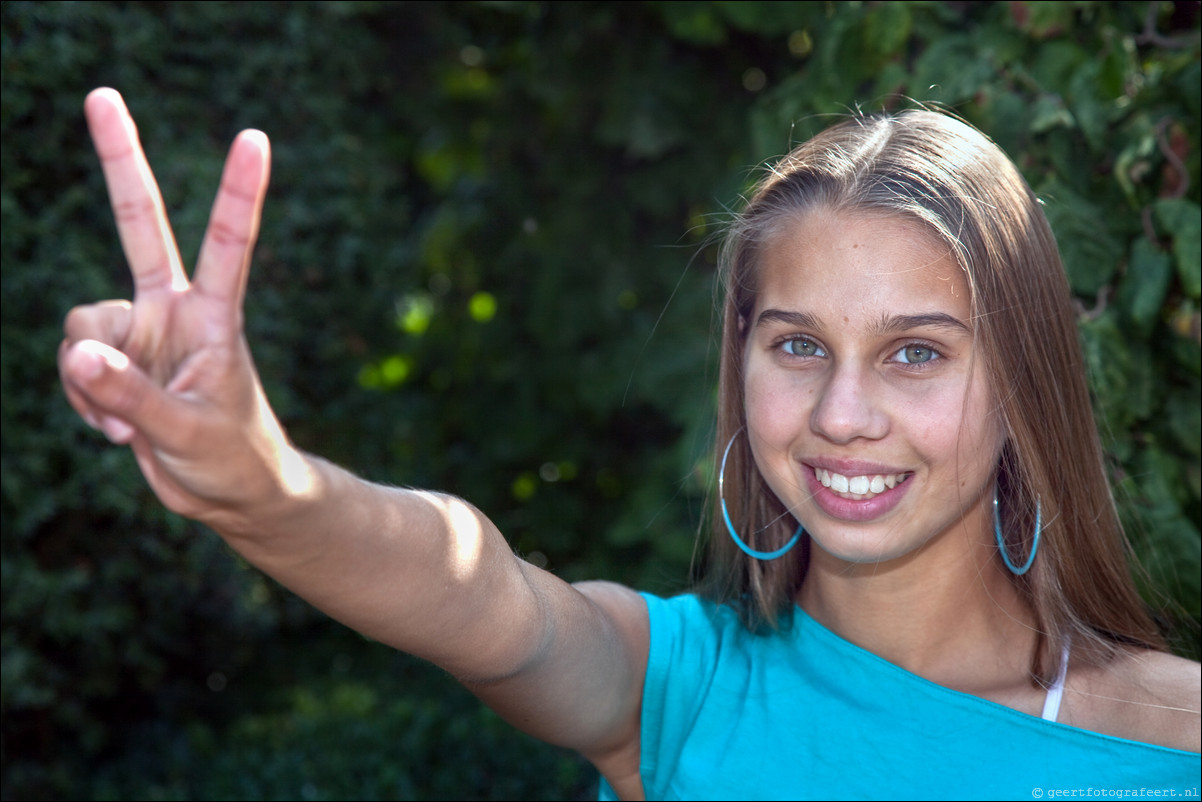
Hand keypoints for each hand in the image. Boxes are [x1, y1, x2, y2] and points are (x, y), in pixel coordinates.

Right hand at [59, 88, 299, 529]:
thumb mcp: (187, 433)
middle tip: (102, 94)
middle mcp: (174, 310)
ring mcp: (143, 333)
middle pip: (140, 223)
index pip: (228, 242)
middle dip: (119, 161)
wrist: (230, 493)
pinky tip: (115, 429)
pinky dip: (83, 397)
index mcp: (214, 317)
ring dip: (91, 378)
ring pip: (83, 324)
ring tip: (127, 423)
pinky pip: (75, 363)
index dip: (238, 190)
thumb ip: (130, 397)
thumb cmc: (233, 458)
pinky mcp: (119, 363)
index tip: (254, 136)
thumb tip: (79, 354)